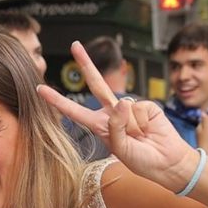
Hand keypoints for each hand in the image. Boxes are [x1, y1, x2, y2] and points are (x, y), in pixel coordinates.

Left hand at [38, 41, 198, 191]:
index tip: (41, 89)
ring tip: (141, 137)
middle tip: (75, 45)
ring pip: (123, 106)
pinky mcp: (146, 105)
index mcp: (100, 126)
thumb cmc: (142, 160)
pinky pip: (139, 108)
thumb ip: (117, 128)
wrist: (167, 162)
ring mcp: (129, 108)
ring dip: (132, 126)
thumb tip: (123, 101)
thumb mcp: (122, 150)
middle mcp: (112, 114)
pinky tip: (149, 129)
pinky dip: (144, 122)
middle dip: (86, 64)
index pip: (75, 111)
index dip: (57, 101)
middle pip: (97, 84)